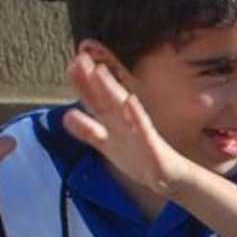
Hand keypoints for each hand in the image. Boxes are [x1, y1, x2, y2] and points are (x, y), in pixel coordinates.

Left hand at [62, 49, 185, 197]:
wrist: (169, 180)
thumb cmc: (140, 160)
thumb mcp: (108, 145)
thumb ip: (88, 131)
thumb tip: (66, 117)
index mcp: (112, 121)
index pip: (94, 100)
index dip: (81, 84)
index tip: (71, 65)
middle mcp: (124, 121)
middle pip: (106, 97)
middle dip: (93, 78)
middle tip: (81, 57)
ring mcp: (139, 131)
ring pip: (122, 108)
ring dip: (111, 89)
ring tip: (100, 71)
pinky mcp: (153, 145)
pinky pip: (144, 130)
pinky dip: (137, 116)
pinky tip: (131, 102)